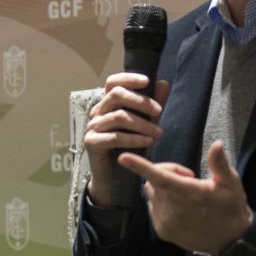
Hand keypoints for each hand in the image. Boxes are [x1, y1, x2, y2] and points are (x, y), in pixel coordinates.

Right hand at [83, 73, 169, 204]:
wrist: (115, 177)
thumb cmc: (129, 148)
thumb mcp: (145, 125)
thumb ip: (152, 106)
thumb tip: (163, 83)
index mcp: (107, 104)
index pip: (113, 83)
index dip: (128, 79)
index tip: (147, 81)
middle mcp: (98, 112)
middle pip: (115, 95)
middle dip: (141, 101)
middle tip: (159, 112)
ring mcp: (93, 127)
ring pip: (119, 116)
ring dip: (143, 124)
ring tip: (159, 134)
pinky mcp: (92, 143)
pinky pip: (115, 137)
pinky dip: (134, 138)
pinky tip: (148, 142)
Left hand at [118, 140, 252, 254]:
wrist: (231, 241)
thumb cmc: (231, 207)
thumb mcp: (231, 183)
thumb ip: (219, 164)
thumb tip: (216, 143)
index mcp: (190, 193)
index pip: (161, 177)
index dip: (141, 167)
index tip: (123, 157)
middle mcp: (174, 209)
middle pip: (153, 181)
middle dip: (165, 173)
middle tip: (187, 177)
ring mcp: (166, 222)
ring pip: (151, 194)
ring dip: (162, 189)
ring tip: (184, 194)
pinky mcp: (162, 231)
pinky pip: (153, 208)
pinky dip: (161, 203)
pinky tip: (180, 208)